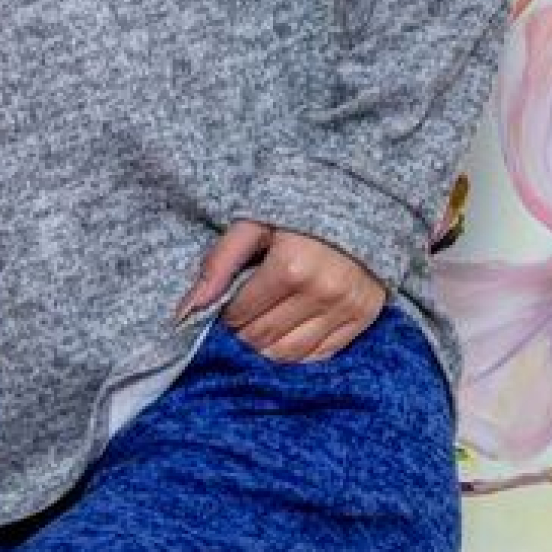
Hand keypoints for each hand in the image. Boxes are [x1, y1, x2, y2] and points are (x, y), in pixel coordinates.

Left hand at [173, 219, 385, 362]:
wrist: (362, 196)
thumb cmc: (299, 207)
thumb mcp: (254, 224)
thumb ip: (219, 264)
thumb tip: (186, 310)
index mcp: (291, 267)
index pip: (240, 316)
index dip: (226, 314)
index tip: (229, 303)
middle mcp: (322, 291)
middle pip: (262, 338)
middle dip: (244, 332)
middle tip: (243, 315)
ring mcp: (346, 307)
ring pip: (289, 354)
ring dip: (267, 346)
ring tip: (264, 324)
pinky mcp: (365, 315)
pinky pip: (322, 354)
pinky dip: (299, 352)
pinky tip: (290, 331)